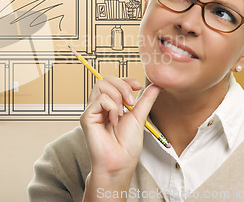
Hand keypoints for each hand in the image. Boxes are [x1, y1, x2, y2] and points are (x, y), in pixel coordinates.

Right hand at [80, 76, 160, 198]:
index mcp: (109, 104)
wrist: (120, 163)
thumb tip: (157, 85)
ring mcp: (92, 110)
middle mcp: (98, 105)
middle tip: (131, 103)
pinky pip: (100, 99)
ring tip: (122, 114)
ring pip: (101, 85)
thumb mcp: (139, 117)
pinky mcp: (87, 116)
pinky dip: (112, 107)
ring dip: (117, 96)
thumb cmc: (127, 146)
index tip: (138, 86)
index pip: (112, 81)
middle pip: (105, 79)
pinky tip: (114, 121)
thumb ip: (145, 100)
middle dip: (122, 86)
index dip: (125, 80)